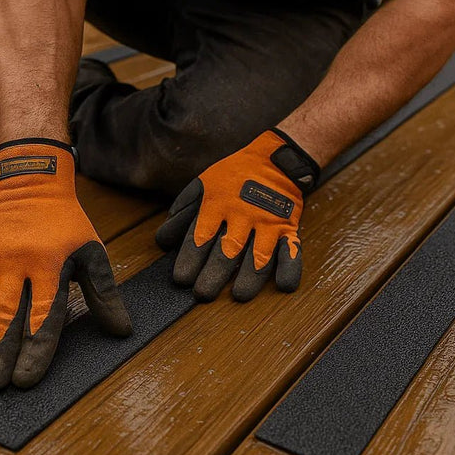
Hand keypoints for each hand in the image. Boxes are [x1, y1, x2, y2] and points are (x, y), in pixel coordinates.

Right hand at [0, 139, 130, 391]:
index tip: (24, 381)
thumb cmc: (66, 224)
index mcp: (49, 266)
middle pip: (5, 317)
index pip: (42, 317)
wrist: (30, 182)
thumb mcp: (91, 251)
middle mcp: (15, 264)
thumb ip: (103, 293)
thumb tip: (121, 331)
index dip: (34, 351)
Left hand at [155, 129, 319, 300]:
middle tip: (202, 294)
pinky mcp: (289, 227)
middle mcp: (242, 214)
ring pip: (259, 254)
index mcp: (218, 203)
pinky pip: (291, 249)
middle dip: (214, 273)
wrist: (276, 159)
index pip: (200, 236)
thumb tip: (163, 241)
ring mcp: (268, 221)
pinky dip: (290, 268)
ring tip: (239, 295)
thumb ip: (183, 211)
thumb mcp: (203, 185)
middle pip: (227, 249)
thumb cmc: (234, 176)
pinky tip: (283, 285)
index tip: (181, 279)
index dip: (190, 258)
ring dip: (250, 276)